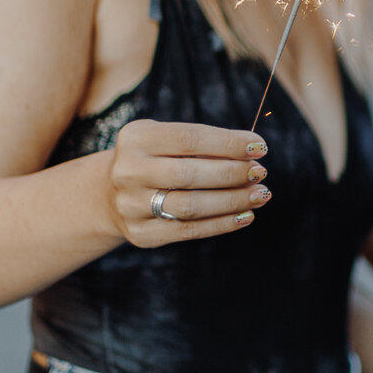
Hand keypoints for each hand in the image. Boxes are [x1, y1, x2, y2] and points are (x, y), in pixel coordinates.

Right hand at [106, 119, 268, 247]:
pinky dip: (221, 224)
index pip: (189, 139)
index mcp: (136, 138)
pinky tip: (245, 215)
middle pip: (189, 174)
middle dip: (232, 173)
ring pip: (191, 206)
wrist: (111, 193)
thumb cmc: (156, 158)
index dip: (228, 143)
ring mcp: (131, 205)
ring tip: (260, 194)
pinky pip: (188, 231)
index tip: (259, 147)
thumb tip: (252, 153)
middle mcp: (128, 172)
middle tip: (260, 173)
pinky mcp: (140, 234)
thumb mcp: (168, 141)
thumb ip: (204, 145)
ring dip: (232, 200)